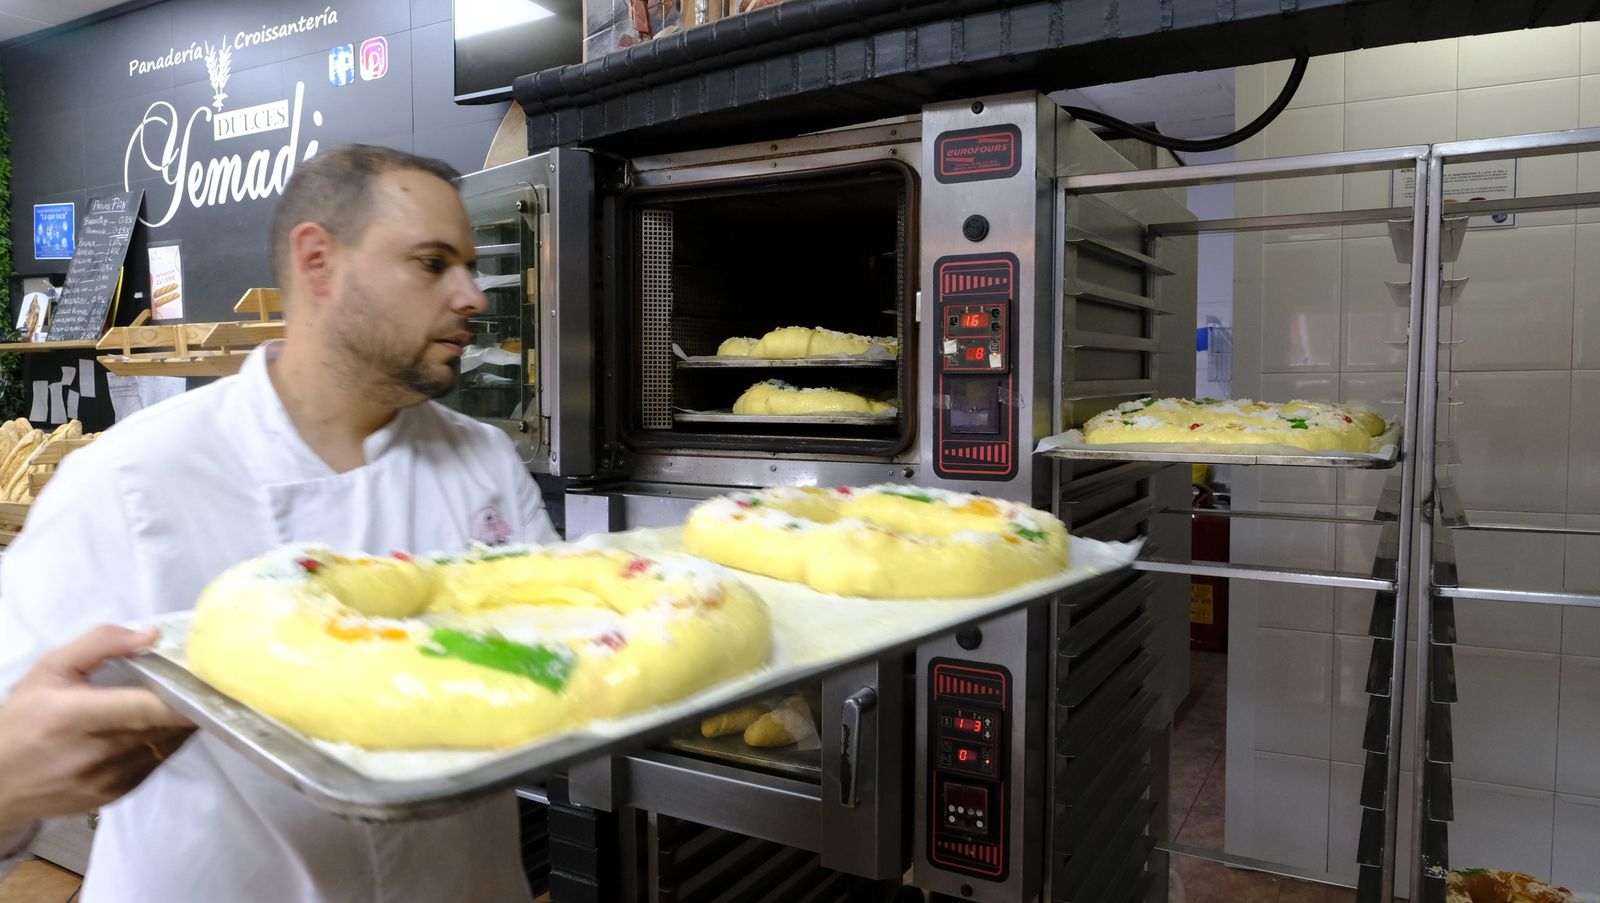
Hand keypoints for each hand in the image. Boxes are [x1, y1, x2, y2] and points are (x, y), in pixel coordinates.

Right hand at [0, 626, 193, 833]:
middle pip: (162, 726)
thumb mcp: (50, 670)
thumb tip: (151, 636)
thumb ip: (100, 644)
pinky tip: (156, 726)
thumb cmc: (23, 720)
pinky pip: (156, 762)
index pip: (143, 709)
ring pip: (166, 745)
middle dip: (188, 704)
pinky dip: (164, 741)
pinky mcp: (116, 795)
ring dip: (179, 723)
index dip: (182, 697)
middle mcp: (94, 754)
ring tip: (180, 700)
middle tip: (202, 682)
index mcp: (74, 717)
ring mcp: (107, 780)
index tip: (208, 680)